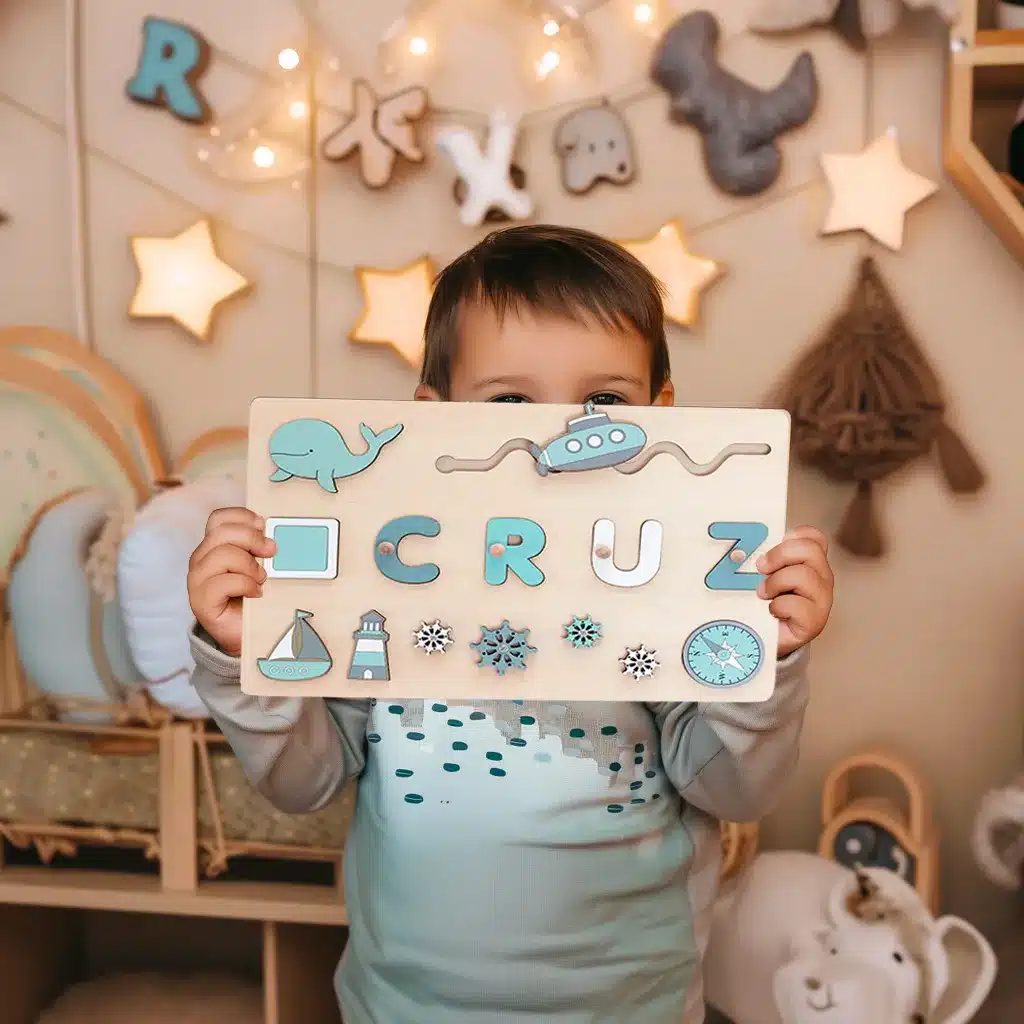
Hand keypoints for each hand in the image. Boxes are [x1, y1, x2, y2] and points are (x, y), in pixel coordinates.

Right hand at [186, 507, 275, 656]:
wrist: (247, 633)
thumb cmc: (256, 596)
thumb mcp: (261, 565)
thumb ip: (261, 548)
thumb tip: (276, 535)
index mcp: (214, 545)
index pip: (219, 518)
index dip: (242, 517)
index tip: (264, 526)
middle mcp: (202, 559)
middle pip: (222, 532)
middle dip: (252, 539)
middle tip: (272, 552)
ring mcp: (198, 580)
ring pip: (222, 554)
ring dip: (249, 565)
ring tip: (261, 579)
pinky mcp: (201, 600)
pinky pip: (223, 582)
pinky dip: (246, 585)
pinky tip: (256, 593)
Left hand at [755, 525, 833, 658]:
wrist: (765, 638)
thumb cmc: (763, 603)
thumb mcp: (762, 576)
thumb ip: (763, 560)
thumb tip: (741, 549)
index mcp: (810, 563)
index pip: (814, 537)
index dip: (795, 535)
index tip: (775, 543)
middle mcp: (821, 578)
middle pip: (810, 550)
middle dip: (780, 555)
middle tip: (761, 568)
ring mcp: (821, 600)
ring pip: (803, 575)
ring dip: (775, 582)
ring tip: (763, 593)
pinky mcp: (814, 621)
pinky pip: (797, 604)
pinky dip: (778, 606)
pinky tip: (772, 611)